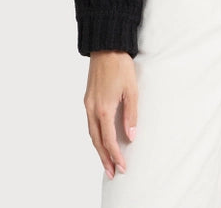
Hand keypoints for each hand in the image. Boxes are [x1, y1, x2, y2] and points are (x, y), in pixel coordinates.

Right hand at [84, 50, 137, 178]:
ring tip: (107, 162)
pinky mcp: (88, 99)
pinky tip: (101, 140)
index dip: (116, 155)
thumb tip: (130, 136)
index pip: (108, 140)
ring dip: (99, 149)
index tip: (123, 167)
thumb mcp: (132, 90)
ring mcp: (88, 104)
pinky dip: (95, 136)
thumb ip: (130, 114)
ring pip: (91, 133)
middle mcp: (92, 109)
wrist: (106, 47)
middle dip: (104, 158)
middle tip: (112, 173)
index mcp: (103, 108)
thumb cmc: (120, 66)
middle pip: (97, 141)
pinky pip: (90, 123)